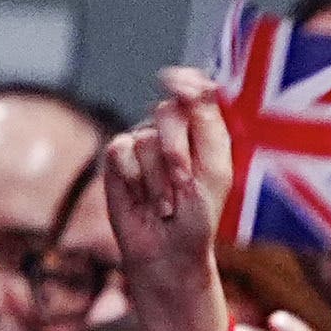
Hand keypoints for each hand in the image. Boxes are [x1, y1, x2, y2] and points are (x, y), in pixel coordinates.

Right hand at [101, 80, 235, 330]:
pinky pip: (121, 150)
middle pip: (168, 111)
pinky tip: (142, 198)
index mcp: (201, 129)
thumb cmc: (199, 214)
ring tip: (166, 201)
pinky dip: (135, 178)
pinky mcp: (116, 159)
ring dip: (159, 176)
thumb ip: (207, 124)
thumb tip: (197, 82)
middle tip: (184, 183)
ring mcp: (141, 142)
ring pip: (147, 138)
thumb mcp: (214, 169)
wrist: (169, 249)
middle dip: (179, 151)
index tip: (178, 82)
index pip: (194, 92)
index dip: (185, 81)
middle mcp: (170, 130)